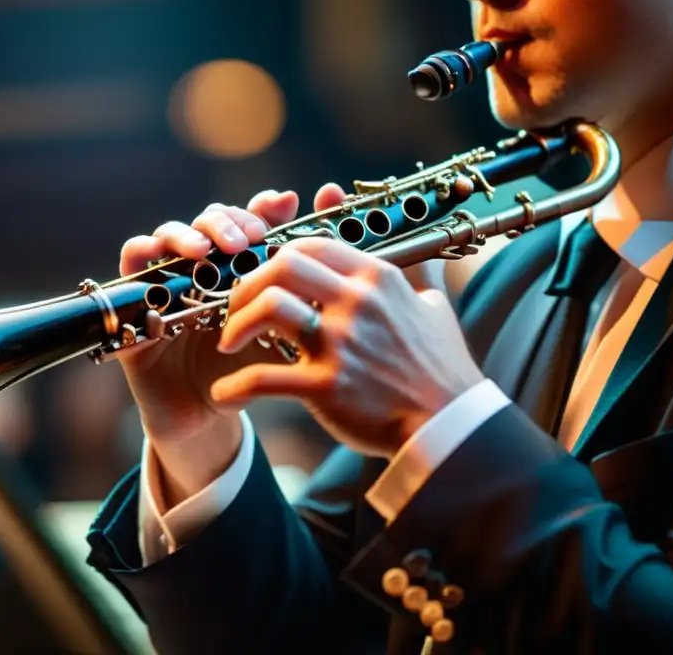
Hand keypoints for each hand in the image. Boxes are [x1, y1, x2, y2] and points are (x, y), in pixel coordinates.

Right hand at [116, 187, 346, 502]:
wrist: (209, 419)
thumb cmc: (252, 371)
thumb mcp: (288, 332)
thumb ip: (311, 292)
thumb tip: (344, 258)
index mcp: (242, 268)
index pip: (250, 219)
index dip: (263, 206)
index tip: (285, 206)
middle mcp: (205, 266)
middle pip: (212, 220)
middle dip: (230, 220)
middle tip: (249, 240)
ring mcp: (170, 279)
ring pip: (172, 233)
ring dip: (190, 233)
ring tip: (209, 251)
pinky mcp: (137, 297)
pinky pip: (132, 259)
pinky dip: (144, 250)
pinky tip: (168, 260)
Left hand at [211, 236, 484, 458]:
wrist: (450, 427)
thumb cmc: (441, 368)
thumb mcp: (435, 308)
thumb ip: (420, 273)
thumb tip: (425, 245)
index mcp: (377, 278)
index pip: (311, 245)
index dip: (277, 256)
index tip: (264, 277)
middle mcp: (357, 303)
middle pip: (282, 265)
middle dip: (249, 283)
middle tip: (236, 307)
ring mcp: (341, 344)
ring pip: (268, 307)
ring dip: (236, 324)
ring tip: (228, 343)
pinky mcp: (327, 387)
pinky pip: (263, 378)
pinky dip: (234, 387)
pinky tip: (223, 394)